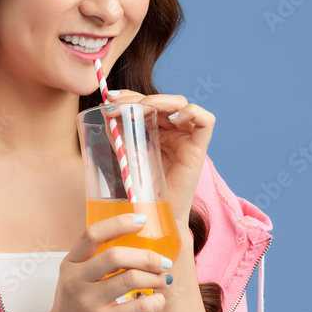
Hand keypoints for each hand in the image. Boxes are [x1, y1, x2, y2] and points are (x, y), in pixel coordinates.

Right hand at [30, 213, 171, 311]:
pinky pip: (138, 308)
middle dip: (147, 256)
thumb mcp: (75, 281)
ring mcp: (88, 304)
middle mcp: (76, 281)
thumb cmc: (72, 310)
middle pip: (116, 256)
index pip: (92, 235)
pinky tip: (158, 301)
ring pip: (130, 279)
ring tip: (163, 280)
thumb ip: (95, 264)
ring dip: (155, 277)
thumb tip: (139, 247)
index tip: (141, 220)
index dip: (119, 223)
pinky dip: (156, 301)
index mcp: (70, 265)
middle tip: (163, 262)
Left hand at [104, 90, 214, 226]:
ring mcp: (187, 137)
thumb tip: (106, 109)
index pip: (148, 102)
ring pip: (180, 104)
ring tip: (136, 111)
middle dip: (139, 98)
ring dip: (158, 101)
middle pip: (162, 101)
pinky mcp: (200, 148)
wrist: (152, 215)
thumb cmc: (140, 188)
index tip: (109, 99)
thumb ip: (119, 132)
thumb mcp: (126, 153)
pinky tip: (172, 118)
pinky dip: (191, 112)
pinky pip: (206, 121)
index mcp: (158, 129)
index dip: (131, 96)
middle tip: (116, 105)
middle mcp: (174, 130)